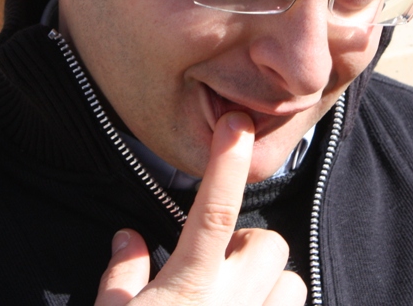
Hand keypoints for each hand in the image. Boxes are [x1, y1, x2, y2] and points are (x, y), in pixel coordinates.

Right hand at [95, 112, 306, 304]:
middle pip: (266, 244)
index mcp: (186, 290)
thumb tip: (129, 237)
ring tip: (238, 297)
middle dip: (247, 248)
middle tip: (218, 267)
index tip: (235, 124)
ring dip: (268, 282)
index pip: (213, 214)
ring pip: (291, 281)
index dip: (226, 165)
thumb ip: (121, 275)